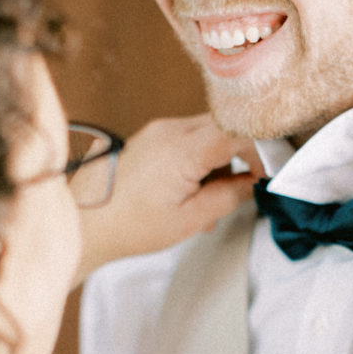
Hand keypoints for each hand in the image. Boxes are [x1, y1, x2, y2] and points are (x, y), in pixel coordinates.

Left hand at [74, 114, 260, 282]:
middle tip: (245, 188)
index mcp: (182, 149)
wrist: (84, 223)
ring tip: (208, 200)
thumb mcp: (190, 219)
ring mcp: (157, 130)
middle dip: (242, 156)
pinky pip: (187, 138)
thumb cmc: (129, 225)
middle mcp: (169, 129)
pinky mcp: (149, 136)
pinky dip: (199, 159)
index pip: (239, 131)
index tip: (268, 173)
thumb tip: (254, 184)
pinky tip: (190, 190)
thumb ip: (230, 196)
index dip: (261, 150)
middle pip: (225, 127)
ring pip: (208, 133)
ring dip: (219, 160)